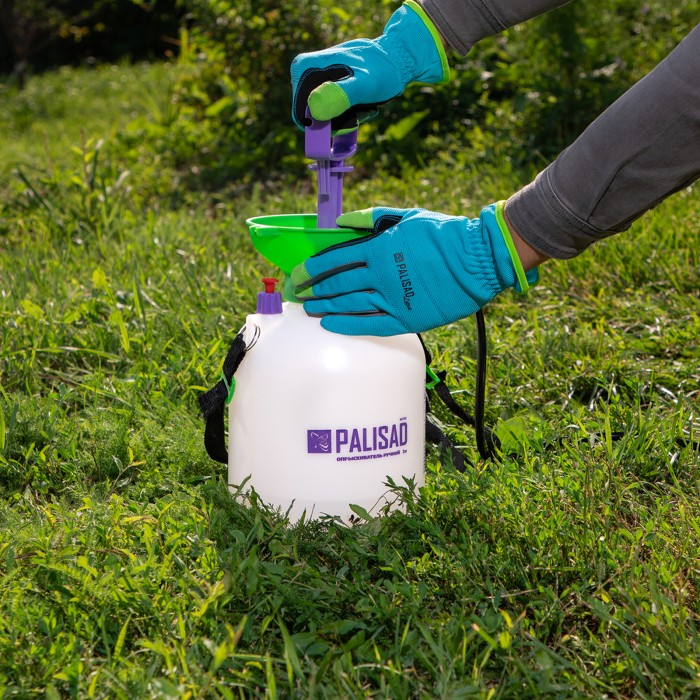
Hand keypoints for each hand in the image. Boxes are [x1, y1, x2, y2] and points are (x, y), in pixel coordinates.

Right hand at [290, 0, 448, 131]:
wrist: (396, 58)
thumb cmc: (382, 70)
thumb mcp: (364, 85)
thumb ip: (341, 95)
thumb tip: (314, 108)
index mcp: (304, 68)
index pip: (302, 115)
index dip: (326, 126)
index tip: (351, 121)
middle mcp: (303, 73)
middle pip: (313, 116)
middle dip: (338, 121)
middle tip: (362, 113)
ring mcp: (313, 79)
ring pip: (322, 116)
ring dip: (345, 119)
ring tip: (365, 108)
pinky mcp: (323, 86)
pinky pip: (329, 111)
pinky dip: (347, 114)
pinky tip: (363, 106)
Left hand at [291, 202, 538, 335]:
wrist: (478, 259)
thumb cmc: (444, 234)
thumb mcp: (407, 216)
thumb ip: (371, 219)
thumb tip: (342, 222)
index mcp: (379, 248)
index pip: (336, 259)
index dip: (313, 268)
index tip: (299, 273)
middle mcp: (380, 275)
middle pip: (337, 284)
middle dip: (314, 289)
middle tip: (299, 294)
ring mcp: (393, 298)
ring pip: (349, 305)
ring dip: (325, 307)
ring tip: (309, 309)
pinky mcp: (406, 318)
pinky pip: (371, 324)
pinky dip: (348, 324)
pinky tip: (331, 324)